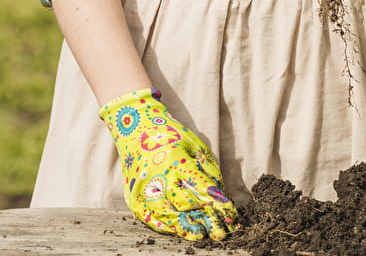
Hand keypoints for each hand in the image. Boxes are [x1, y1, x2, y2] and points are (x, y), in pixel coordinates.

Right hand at [99, 89, 237, 239]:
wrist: (135, 131)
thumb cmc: (171, 136)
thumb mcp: (196, 146)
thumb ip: (208, 170)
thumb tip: (220, 195)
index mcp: (176, 161)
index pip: (202, 189)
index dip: (219, 205)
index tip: (232, 216)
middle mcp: (158, 177)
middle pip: (185, 207)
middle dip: (206, 220)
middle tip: (221, 232)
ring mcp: (143, 190)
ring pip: (167, 217)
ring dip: (187, 229)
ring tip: (202, 235)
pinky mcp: (133, 198)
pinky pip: (150, 219)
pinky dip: (167, 227)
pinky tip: (180, 231)